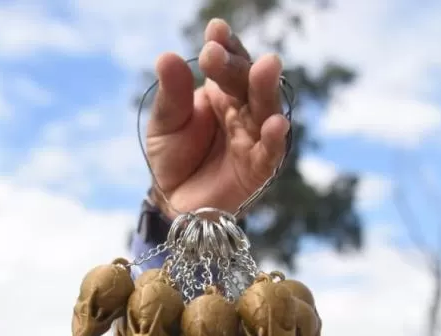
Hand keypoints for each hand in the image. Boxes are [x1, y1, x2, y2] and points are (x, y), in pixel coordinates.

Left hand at [145, 18, 290, 218]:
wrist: (172, 201)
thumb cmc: (173, 156)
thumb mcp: (165, 122)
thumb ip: (172, 94)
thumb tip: (166, 56)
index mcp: (222, 92)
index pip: (230, 63)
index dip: (226, 47)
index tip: (215, 30)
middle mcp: (243, 110)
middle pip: (249, 83)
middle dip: (238, 65)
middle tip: (217, 52)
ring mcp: (253, 138)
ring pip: (266, 111)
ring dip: (266, 89)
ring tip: (266, 67)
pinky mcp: (258, 169)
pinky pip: (270, 153)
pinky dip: (275, 139)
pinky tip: (276, 124)